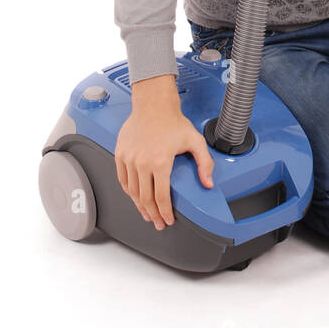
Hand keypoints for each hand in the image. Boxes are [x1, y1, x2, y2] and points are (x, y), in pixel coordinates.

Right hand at [115, 79, 214, 229]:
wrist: (153, 104)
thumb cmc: (172, 121)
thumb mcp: (195, 141)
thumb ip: (204, 164)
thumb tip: (208, 183)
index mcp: (159, 162)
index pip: (161, 197)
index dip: (165, 212)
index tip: (168, 220)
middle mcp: (141, 162)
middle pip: (145, 198)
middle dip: (153, 214)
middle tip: (158, 223)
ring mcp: (128, 158)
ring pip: (132, 191)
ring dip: (139, 206)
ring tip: (147, 214)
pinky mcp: (120, 154)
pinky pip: (122, 179)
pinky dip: (128, 191)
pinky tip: (135, 197)